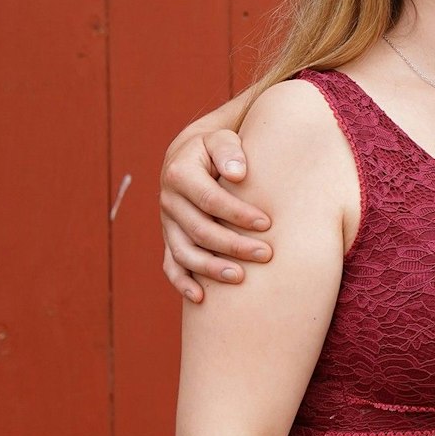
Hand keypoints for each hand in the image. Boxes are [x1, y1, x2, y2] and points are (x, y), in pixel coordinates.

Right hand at [161, 125, 269, 301]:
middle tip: (266, 254)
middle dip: (232, 245)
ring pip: (184, 252)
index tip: (267, 224)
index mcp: (180, 174)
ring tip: (241, 278)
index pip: (210, 200)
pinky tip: (200, 298)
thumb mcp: (222, 137)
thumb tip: (237, 173)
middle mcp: (169, 200)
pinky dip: (182, 282)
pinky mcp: (171, 237)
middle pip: (199, 230)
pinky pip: (171, 264)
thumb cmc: (218, 145)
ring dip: (211, 268)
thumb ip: (229, 150)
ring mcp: (168, 222)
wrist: (194, 152)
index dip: (238, 214)